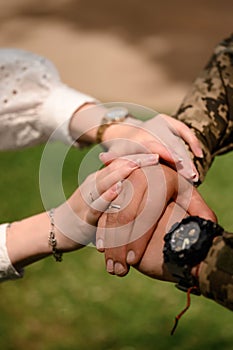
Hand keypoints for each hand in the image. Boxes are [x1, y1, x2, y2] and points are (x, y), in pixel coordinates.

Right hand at [54, 153, 158, 250]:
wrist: (57, 229)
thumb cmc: (87, 214)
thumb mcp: (104, 199)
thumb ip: (120, 191)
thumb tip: (144, 185)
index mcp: (101, 179)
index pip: (122, 163)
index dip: (140, 157)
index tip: (160, 152)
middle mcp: (94, 184)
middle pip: (115, 168)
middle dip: (136, 161)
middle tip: (156, 154)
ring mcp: (88, 198)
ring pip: (104, 182)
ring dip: (120, 173)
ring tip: (136, 164)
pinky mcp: (84, 216)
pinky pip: (96, 205)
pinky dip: (106, 197)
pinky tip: (117, 190)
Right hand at [96, 164, 214, 275]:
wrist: (153, 165)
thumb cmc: (174, 185)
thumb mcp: (189, 193)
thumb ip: (200, 211)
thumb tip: (208, 227)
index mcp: (158, 180)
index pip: (145, 213)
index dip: (138, 239)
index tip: (133, 261)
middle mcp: (137, 177)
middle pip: (124, 216)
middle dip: (120, 246)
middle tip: (119, 270)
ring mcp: (121, 180)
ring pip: (111, 215)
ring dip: (109, 243)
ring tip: (111, 266)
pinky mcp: (110, 185)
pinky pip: (103, 210)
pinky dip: (101, 231)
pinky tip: (102, 249)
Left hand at [101, 114, 202, 181]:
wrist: (122, 131)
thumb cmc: (120, 150)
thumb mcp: (114, 155)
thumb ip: (114, 161)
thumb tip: (106, 162)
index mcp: (137, 138)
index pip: (153, 145)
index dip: (165, 153)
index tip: (176, 163)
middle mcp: (150, 129)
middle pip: (169, 145)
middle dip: (181, 161)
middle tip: (191, 177)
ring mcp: (160, 123)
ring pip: (178, 140)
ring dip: (188, 157)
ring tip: (195, 175)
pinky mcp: (167, 121)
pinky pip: (183, 129)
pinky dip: (192, 140)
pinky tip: (199, 154)